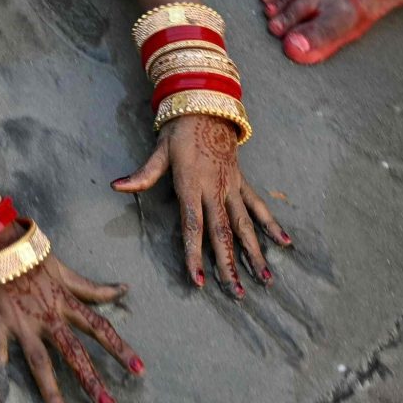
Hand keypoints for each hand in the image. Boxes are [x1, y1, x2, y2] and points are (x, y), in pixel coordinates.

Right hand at [0, 247, 141, 402]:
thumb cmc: (30, 259)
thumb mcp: (64, 271)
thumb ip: (92, 288)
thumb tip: (124, 289)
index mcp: (65, 303)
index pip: (99, 328)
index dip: (120, 349)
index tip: (139, 371)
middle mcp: (48, 317)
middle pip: (73, 353)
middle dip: (91, 381)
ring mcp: (22, 323)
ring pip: (40, 362)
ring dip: (51, 392)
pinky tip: (0, 400)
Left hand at [113, 114, 287, 296]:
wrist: (207, 108)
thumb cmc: (179, 132)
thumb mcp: (159, 151)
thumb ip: (143, 175)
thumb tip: (116, 186)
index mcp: (191, 185)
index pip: (193, 226)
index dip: (195, 255)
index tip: (199, 281)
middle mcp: (215, 190)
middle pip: (222, 233)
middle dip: (229, 265)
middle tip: (237, 294)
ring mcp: (232, 187)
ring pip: (245, 226)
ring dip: (255, 254)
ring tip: (265, 280)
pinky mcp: (242, 182)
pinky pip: (259, 206)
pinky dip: (272, 225)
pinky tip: (285, 243)